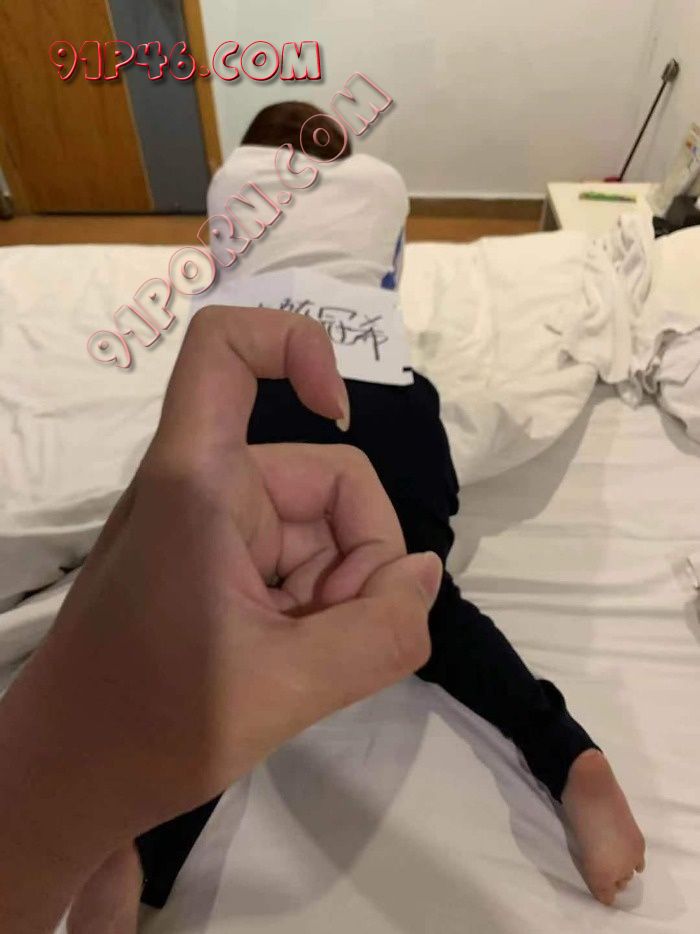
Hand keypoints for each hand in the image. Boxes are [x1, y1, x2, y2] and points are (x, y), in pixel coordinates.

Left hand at [0, 306, 440, 931]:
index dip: (294, 344)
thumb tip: (424, 575)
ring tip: (307, 662)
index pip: (224, 348)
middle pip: (327, 478)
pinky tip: (296, 660)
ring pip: (323, 529)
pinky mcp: (219, 564)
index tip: (338, 412)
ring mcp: (214, 527)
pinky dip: (318, 605)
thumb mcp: (286, 689)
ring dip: (339, 593)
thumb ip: (380, 634)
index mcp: (199, 484)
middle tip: (339, 639)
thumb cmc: (153, 727)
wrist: (69, 781)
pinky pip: (300, 560)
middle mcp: (206, 487)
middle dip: (359, 561)